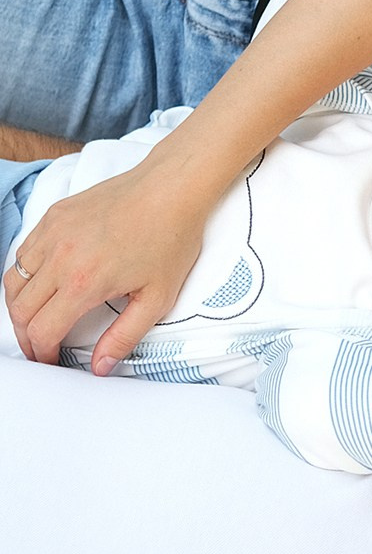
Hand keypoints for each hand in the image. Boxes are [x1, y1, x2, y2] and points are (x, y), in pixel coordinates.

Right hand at [2, 158, 204, 372]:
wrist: (173, 189)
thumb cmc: (170, 237)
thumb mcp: (157, 298)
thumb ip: (124, 337)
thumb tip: (101, 365)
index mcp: (84, 282)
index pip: (43, 330)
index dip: (43, 353)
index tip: (52, 359)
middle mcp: (60, 256)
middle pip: (20, 310)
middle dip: (27, 336)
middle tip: (41, 346)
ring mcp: (53, 232)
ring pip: (14, 280)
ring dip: (20, 306)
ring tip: (37, 319)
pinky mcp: (54, 215)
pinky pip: (23, 252)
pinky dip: (24, 274)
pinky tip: (43, 283)